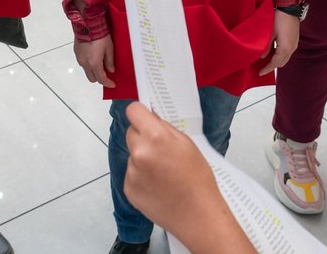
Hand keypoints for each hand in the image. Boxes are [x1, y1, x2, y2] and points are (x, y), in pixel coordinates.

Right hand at [73, 35, 114, 87]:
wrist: (87, 23)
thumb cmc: (100, 35)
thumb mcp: (109, 48)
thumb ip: (110, 61)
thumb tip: (111, 70)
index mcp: (94, 63)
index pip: (101, 79)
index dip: (108, 83)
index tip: (112, 84)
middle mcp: (85, 63)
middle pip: (92, 78)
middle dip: (99, 78)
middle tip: (106, 72)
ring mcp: (79, 58)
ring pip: (86, 70)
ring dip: (92, 70)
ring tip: (99, 62)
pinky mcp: (76, 52)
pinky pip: (82, 62)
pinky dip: (88, 63)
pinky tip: (93, 55)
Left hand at [125, 103, 248, 250]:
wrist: (197, 216)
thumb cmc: (198, 180)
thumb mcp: (187, 144)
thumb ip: (166, 129)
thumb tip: (151, 118)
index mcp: (155, 137)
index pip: (133, 111)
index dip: (140, 113)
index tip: (145, 118)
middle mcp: (139, 153)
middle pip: (131, 133)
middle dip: (142, 136)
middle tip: (160, 149)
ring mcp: (132, 172)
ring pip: (132, 155)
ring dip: (142, 158)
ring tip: (163, 173)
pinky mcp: (129, 189)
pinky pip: (131, 174)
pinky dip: (141, 177)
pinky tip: (157, 186)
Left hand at [258, 10, 299, 74]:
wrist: (289, 7)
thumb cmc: (278, 18)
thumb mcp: (269, 33)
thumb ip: (266, 47)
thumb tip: (262, 57)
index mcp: (285, 48)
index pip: (275, 63)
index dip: (267, 69)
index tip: (260, 73)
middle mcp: (292, 48)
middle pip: (281, 62)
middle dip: (272, 66)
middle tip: (262, 67)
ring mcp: (295, 44)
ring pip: (285, 58)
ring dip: (277, 60)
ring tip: (267, 60)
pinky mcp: (295, 40)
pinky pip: (288, 52)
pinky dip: (280, 55)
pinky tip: (273, 51)